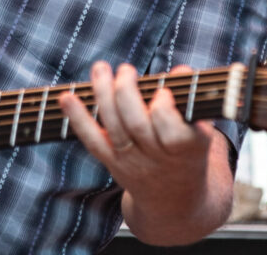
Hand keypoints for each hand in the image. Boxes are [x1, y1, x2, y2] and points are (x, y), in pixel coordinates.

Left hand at [58, 62, 215, 204]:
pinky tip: (66, 98)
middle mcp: (158, 158)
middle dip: (126, 92)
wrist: (175, 199)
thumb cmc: (188, 150)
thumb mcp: (199, 129)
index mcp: (188, 148)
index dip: (163, 108)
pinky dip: (77, 119)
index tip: (163, 91)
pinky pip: (93, 141)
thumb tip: (181, 70)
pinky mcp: (113, 163)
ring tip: (101, 68)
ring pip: (114, 127)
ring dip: (103, 93)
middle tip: (126, 69)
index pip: (171, 130)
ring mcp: (134, 162)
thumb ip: (190, 98)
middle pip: (136, 124)